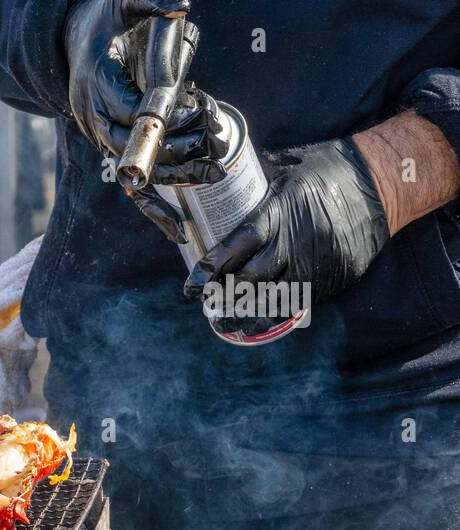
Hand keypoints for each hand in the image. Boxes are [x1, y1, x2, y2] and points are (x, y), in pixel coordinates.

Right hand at [64, 0, 226, 239]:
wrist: (75, 38)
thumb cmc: (105, 20)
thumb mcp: (123, 3)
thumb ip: (150, 3)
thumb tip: (179, 7)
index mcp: (96, 82)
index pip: (127, 109)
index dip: (160, 116)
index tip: (194, 112)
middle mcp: (92, 114)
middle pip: (129, 144)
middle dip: (170, 152)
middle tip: (208, 152)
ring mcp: (98, 132)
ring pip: (131, 165)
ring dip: (170, 175)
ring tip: (209, 177)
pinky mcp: (108, 144)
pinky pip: (131, 175)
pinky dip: (154, 196)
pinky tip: (178, 225)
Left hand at [184, 139, 390, 331]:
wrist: (384, 182)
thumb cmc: (329, 169)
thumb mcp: (287, 167)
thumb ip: (254, 183)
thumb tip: (217, 184)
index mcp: (281, 213)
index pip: (237, 245)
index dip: (212, 267)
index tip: (192, 285)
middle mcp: (298, 242)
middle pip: (251, 278)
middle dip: (225, 292)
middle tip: (207, 299)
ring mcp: (318, 263)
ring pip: (274, 296)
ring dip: (248, 306)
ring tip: (226, 315)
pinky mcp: (335, 277)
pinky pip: (300, 300)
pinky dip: (277, 306)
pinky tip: (260, 312)